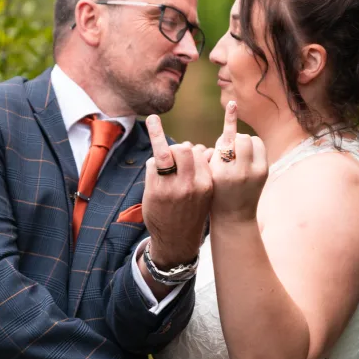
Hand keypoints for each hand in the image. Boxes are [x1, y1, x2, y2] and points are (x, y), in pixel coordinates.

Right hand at [142, 115, 211, 267]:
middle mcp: (182, 187)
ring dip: (188, 153)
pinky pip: (206, 162)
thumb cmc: (158, 215)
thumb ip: (154, 171)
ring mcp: (199, 187)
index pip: (161, 153)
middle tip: (172, 158)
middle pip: (184, 149)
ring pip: (197, 152)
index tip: (153, 119)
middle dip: (176, 148)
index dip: (157, 133)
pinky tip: (192, 170)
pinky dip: (198, 160)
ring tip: (182, 166)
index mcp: (162, 187)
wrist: (177, 240)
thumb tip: (163, 151)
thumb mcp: (149, 195)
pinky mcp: (209, 188)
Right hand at [209, 100, 267, 222]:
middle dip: (233, 139)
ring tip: (237, 155)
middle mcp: (239, 172)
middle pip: (240, 137)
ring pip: (251, 140)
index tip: (233, 104)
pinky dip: (252, 146)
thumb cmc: (214, 192)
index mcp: (221, 172)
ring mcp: (255, 172)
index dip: (229, 121)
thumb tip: (228, 131)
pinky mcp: (264, 172)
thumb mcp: (208, 172)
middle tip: (228, 152)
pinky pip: (259, 146)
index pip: (226, 140)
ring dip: (243, 142)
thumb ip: (214, 151)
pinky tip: (247, 151)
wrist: (233, 216)